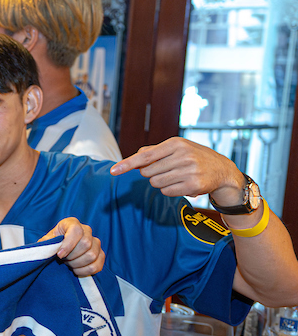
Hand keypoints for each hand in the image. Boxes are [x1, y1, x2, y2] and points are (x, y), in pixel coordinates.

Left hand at [38, 217, 103, 276]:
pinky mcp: (100, 255)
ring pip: (92, 255)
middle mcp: (86, 230)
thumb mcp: (47, 240)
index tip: (59, 255)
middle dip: (72, 256)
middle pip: (86, 244)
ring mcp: (96, 242)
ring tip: (69, 263)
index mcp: (72, 223)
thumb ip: (47, 243)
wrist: (60, 251)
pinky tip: (76, 270)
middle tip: (63, 259)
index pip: (76, 231)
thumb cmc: (54, 243)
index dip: (68, 245)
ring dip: (77, 264)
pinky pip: (97, 265)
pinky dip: (85, 271)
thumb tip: (48, 247)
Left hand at [110, 137, 242, 204]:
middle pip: (147, 172)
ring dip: (159, 182)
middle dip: (150, 173)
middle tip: (165, 170)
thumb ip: (153, 151)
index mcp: (176, 143)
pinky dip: (169, 190)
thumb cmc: (194, 156)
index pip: (145, 156)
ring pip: (155, 183)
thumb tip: (134, 158)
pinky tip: (181, 184)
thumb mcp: (177, 147)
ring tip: (175, 176)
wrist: (222, 170)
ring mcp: (189, 171)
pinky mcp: (193, 185)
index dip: (127, 164)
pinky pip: (166, 192)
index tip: (113, 171)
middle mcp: (183, 156)